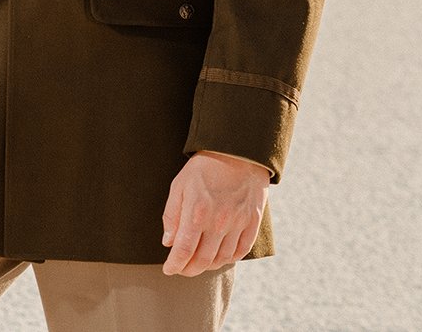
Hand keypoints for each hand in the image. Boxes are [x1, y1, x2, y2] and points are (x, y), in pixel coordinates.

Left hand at [160, 151, 268, 275]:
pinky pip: (241, 250)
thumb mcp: (180, 185)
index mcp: (197, 213)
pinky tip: (220, 256)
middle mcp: (218, 222)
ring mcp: (238, 223)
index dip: (174, 265)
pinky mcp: (253, 221)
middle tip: (182, 269)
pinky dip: (229, 259)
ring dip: (208, 266)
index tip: (169, 269)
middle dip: (188, 270)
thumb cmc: (205, 167)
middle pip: (202, 260)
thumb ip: (172, 215)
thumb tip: (168, 242)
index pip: (183, 251)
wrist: (238, 150)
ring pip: (221, 259)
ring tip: (199, 262)